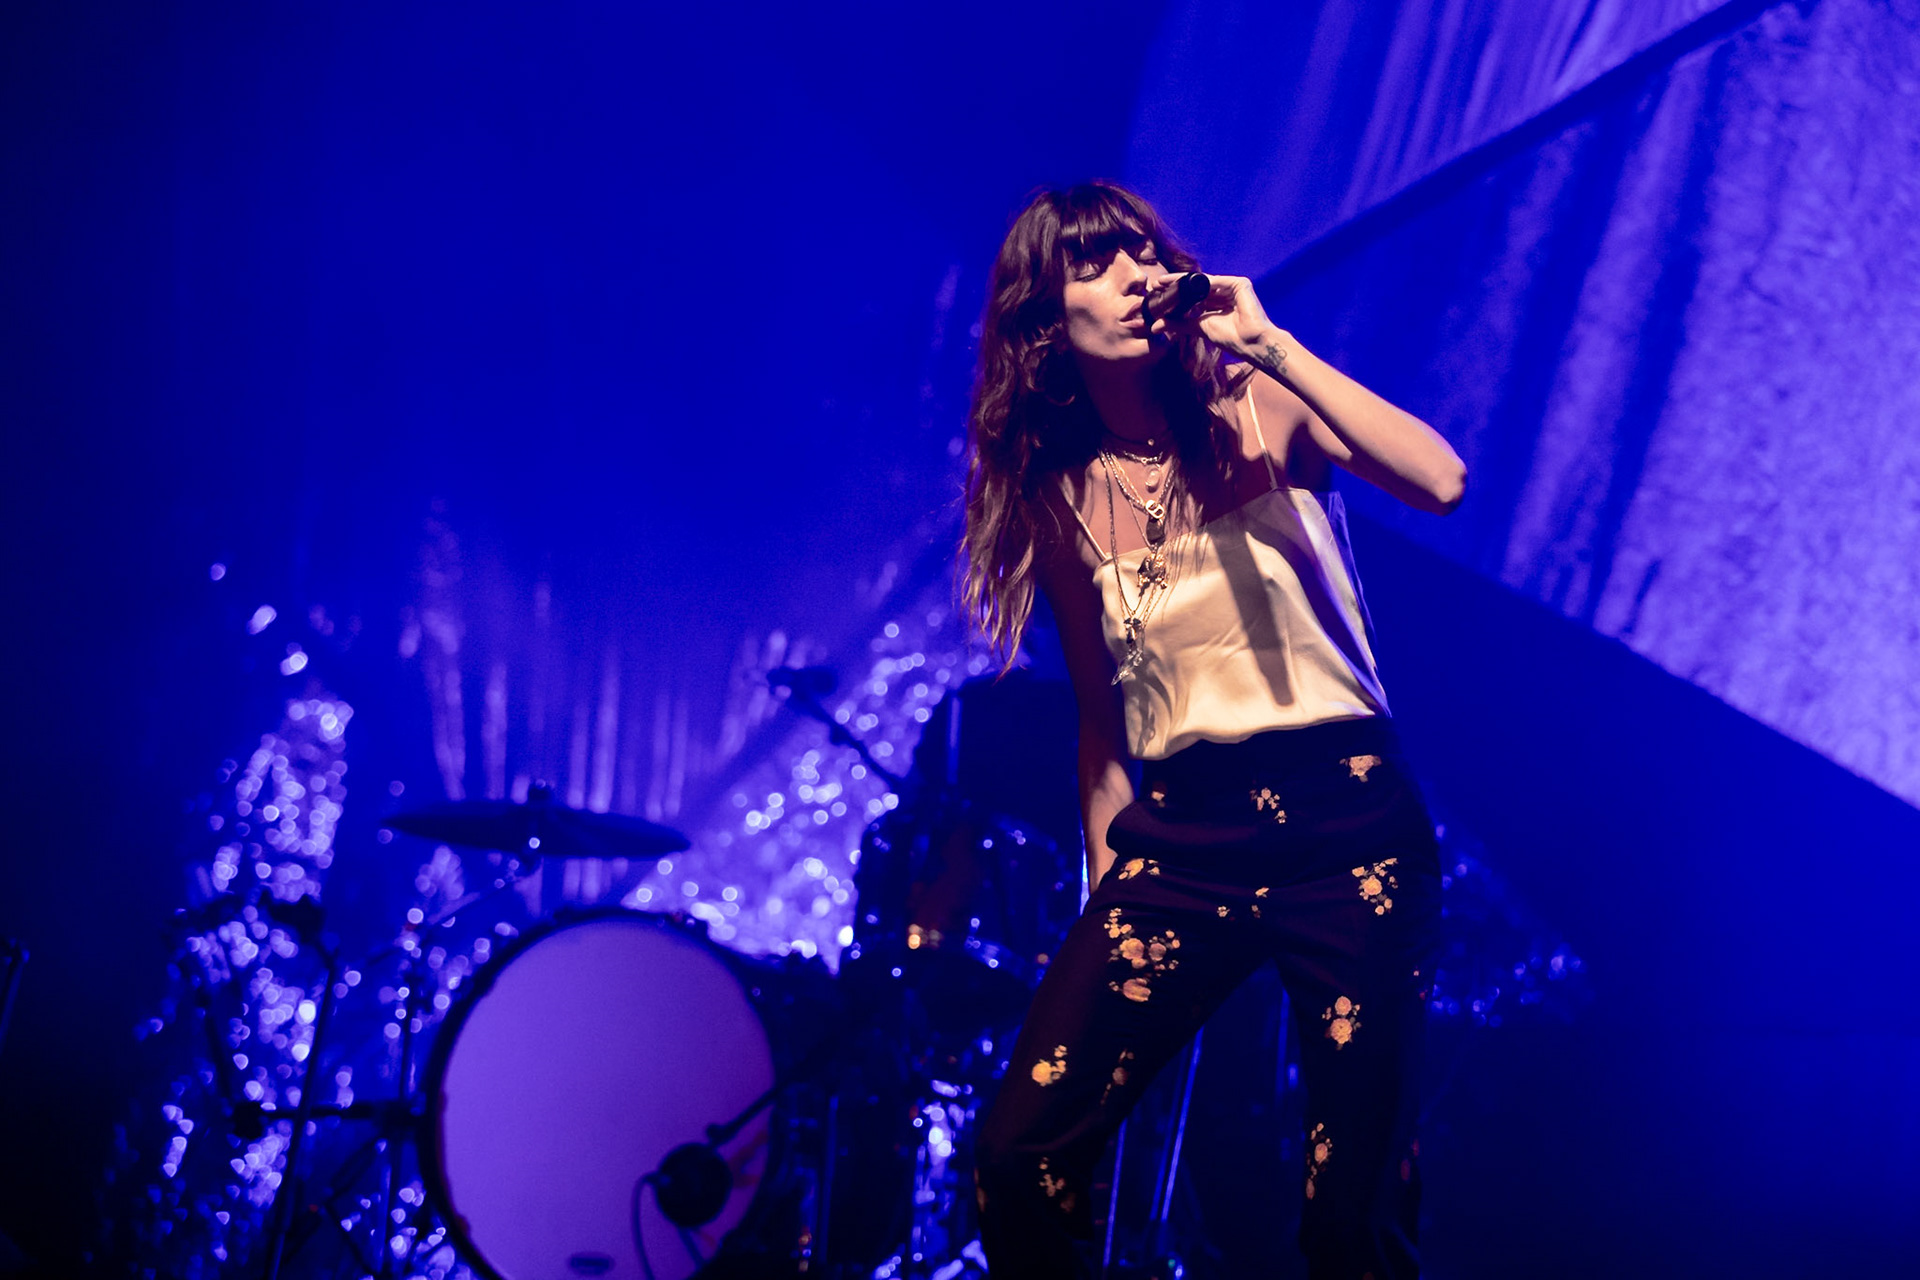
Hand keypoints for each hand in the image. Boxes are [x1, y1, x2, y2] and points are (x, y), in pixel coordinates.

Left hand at [1149, 272, 1286, 366]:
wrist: (1249, 343)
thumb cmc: (1230, 338)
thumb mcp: (1199, 328)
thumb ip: (1178, 325)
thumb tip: (1155, 327)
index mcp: (1215, 303)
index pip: (1193, 294)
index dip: (1176, 292)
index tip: (1157, 291)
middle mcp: (1223, 293)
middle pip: (1197, 286)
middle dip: (1177, 284)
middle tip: (1157, 283)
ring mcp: (1232, 287)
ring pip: (1204, 281)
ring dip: (1185, 281)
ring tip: (1166, 282)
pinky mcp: (1240, 284)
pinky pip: (1217, 281)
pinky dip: (1203, 282)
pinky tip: (1188, 284)